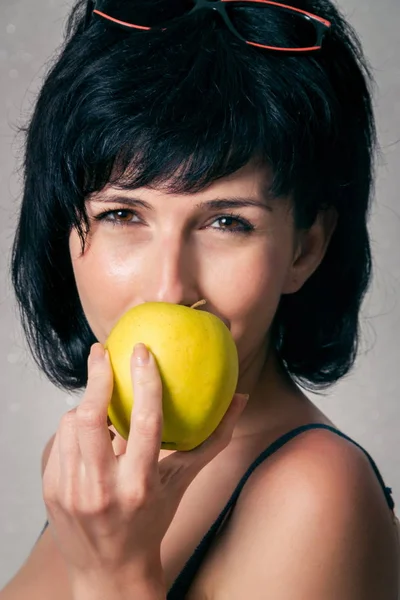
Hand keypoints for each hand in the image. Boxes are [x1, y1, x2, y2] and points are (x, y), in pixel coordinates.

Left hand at [42, 341, 248, 586]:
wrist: (110, 569)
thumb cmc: (153, 519)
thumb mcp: (184, 481)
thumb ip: (213, 440)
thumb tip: (241, 398)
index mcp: (141, 485)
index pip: (145, 423)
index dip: (145, 382)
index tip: (142, 351)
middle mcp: (103, 489)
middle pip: (92, 418)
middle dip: (96, 376)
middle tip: (101, 351)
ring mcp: (71, 491)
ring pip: (71, 425)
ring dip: (86, 404)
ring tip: (98, 398)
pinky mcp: (51, 490)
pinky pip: (59, 441)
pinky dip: (73, 428)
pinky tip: (86, 430)